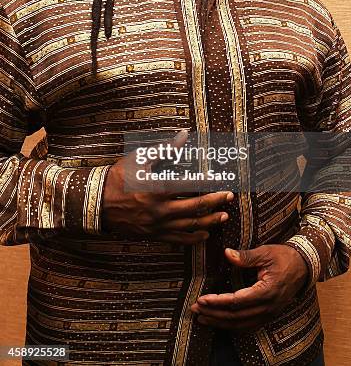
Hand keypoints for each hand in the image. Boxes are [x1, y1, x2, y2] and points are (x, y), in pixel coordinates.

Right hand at [102, 129, 233, 243]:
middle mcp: (160, 209)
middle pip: (196, 207)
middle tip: (230, 197)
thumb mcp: (140, 159)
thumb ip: (165, 149)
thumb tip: (184, 135)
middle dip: (215, 202)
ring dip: (209, 221)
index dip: (211, 183)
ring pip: (189, 226)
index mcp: (158, 187)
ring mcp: (157, 225)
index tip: (225, 180)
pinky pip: (177, 240)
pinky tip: (204, 234)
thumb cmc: (118, 177)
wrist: (96, 203)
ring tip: (223, 217)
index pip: (192, 185)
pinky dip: (193, 238)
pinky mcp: (153, 235)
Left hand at [191, 244, 308, 329]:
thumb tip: (227, 254)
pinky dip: (233, 325)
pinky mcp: (269, 314)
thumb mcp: (265, 253)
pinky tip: (221, 323)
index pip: (237, 301)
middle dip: (214, 314)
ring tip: (202, 319)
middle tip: (195, 310)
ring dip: (220, 322)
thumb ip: (245, 256)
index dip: (218, 302)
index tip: (202, 299)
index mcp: (267, 291)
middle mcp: (268, 307)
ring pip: (241, 324)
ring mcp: (269, 313)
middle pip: (236, 316)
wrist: (304, 266)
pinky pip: (248, 325)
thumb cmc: (284, 257)